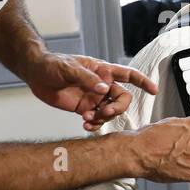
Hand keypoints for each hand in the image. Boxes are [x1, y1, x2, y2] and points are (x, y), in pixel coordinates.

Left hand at [24, 53, 158, 130]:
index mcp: (102, 71)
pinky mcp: (84, 108)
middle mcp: (101, 85)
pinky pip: (96, 119)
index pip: (127, 74)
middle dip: (118, 108)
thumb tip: (104, 88)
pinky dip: (94, 125)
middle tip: (104, 113)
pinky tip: (85, 125)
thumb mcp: (68, 68)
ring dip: (103, 119)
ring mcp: (93, 98)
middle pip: (122, 98)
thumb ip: (87, 79)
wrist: (36, 74)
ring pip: (110, 111)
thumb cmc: (52, 64)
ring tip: (88, 120)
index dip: (142, 81)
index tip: (153, 90)